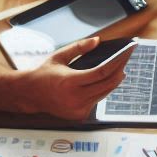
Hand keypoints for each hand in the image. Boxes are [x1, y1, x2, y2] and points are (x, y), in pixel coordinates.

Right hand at [16, 36, 135, 120]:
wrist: (30, 95)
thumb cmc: (44, 74)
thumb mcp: (59, 56)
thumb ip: (78, 47)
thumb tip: (97, 41)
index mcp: (70, 82)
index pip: (101, 73)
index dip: (117, 62)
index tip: (126, 53)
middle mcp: (75, 98)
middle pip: (107, 84)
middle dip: (119, 71)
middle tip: (126, 59)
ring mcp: (78, 109)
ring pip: (105, 93)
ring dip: (114, 81)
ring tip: (120, 68)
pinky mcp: (80, 115)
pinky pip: (97, 100)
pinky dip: (103, 90)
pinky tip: (106, 81)